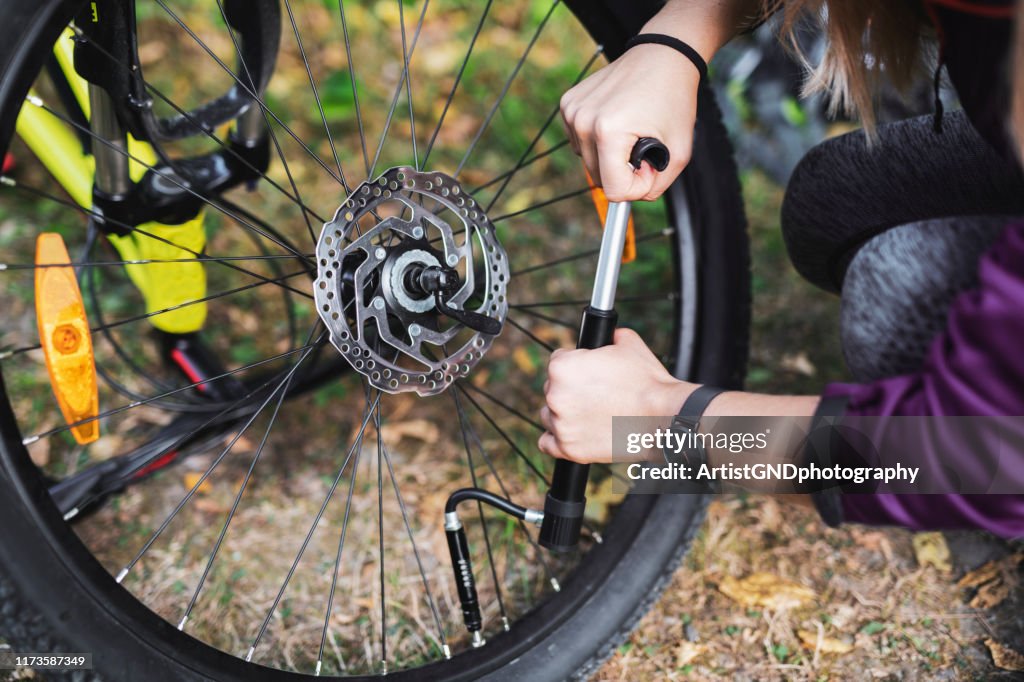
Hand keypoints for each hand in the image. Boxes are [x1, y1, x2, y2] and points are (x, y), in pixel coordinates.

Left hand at [538, 328, 694, 463]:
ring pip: (549, 414)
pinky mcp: (569, 449)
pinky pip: (547, 443)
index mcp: (562, 367)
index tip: (590, 372)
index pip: (557, 360)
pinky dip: (557, 438)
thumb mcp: (629, 344)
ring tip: (590, 413)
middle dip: (570, 389)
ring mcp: (561, 425)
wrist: (664, 418)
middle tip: (595, 394)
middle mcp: (555, 396)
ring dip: (564, 413)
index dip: (576, 363)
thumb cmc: (647, 382)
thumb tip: (610, 335)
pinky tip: (573, 432)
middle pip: (552, 388)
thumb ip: (610, 335)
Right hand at [559, 43, 699, 201]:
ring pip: (588, 161)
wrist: (661, 55)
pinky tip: (616, 120)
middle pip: (599, 179)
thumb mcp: (679, 152)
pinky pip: (581, 142)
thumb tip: (632, 195)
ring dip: (610, 156)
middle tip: (644, 146)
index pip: (613, 191)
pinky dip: (598, 139)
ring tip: (631, 129)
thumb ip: (657, 186)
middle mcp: (584, 121)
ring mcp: (572, 111)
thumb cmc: (673, 98)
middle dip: (623, 171)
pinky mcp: (568, 104)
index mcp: (608, 132)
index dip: (637, 186)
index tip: (651, 164)